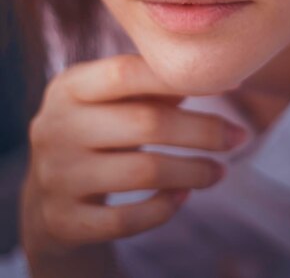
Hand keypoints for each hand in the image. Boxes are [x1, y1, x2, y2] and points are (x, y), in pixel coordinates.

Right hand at [21, 54, 247, 262]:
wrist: (46, 191)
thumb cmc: (97, 128)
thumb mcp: (111, 99)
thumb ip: (153, 85)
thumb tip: (217, 75)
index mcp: (69, 86)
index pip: (127, 72)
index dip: (180, 76)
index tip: (230, 83)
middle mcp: (56, 127)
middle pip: (146, 123)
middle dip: (203, 131)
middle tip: (239, 137)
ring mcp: (56, 175)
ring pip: (143, 172)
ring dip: (194, 172)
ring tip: (220, 171)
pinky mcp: (63, 220)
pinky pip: (127, 220)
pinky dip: (164, 208)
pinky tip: (184, 196)